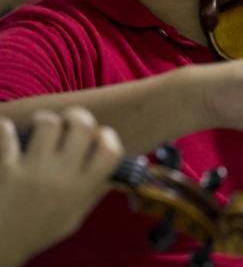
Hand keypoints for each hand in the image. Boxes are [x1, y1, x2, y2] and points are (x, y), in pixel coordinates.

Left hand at [0, 107, 122, 265]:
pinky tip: (8, 131)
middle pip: (82, 127)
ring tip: (42, 127)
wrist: (2, 245)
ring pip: (48, 124)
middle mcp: (62, 176)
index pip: (110, 151)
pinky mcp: (8, 168)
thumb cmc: (40, 230)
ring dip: (46, 120)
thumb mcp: (75, 216)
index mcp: (82, 188)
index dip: (109, 136)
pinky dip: (6, 128)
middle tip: (70, 121)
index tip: (100, 136)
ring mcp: (34, 170)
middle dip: (78, 116)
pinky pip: (7, 134)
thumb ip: (93, 192)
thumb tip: (113, 172)